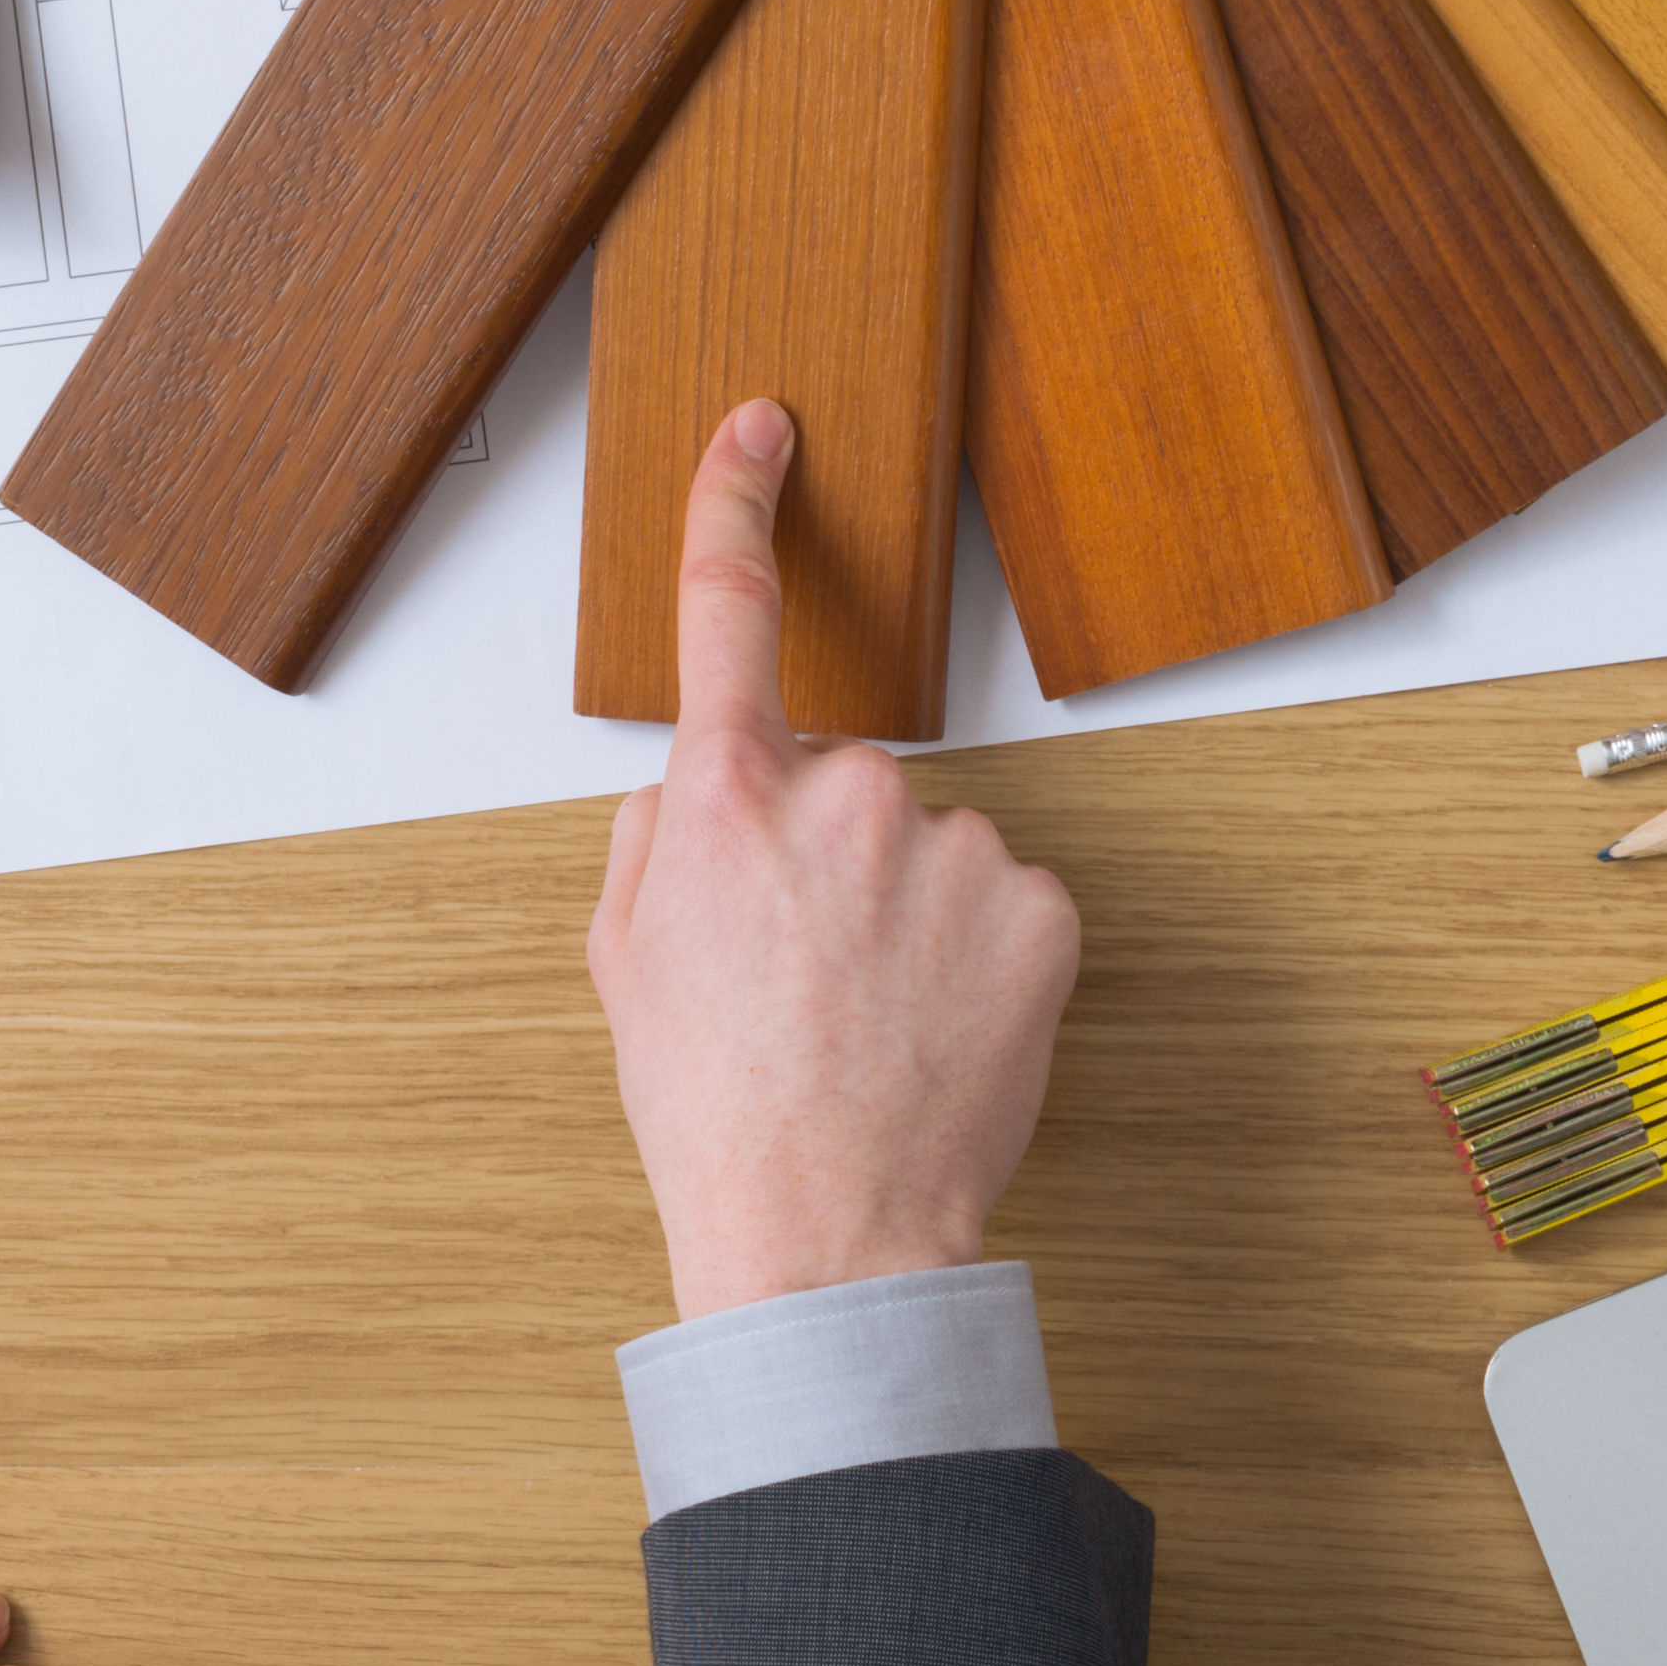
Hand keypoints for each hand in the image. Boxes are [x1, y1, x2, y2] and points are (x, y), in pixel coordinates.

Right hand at [585, 402, 1082, 1313]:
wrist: (830, 1235)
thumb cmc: (718, 1113)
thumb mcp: (625, 962)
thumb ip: (656, 837)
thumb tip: (695, 784)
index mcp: (728, 799)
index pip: (727, 608)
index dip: (737, 500)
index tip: (764, 431)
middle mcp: (848, 795)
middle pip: (844, 779)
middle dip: (827, 854)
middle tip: (803, 976)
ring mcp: (955, 849)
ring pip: (930, 849)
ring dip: (908, 912)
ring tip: (871, 1021)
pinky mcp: (1041, 910)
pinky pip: (1004, 903)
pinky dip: (980, 957)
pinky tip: (938, 1029)